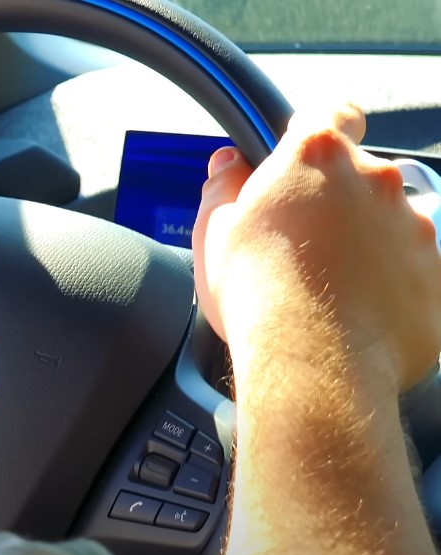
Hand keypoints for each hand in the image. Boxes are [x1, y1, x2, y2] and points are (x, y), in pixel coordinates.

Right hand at [193, 104, 440, 389]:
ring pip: (388, 227)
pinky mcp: (436, 277)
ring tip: (328, 290)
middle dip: (336, 204)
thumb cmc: (259, 294)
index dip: (320, 130)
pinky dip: (388, 288)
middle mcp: (377, 180)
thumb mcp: (214, 232)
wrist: (312, 363)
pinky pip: (411, 274)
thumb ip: (224, 186)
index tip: (308, 157)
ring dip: (364, 247)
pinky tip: (353, 316)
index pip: (332, 113)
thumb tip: (229, 165)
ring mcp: (414, 228)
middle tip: (302, 246)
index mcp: (317, 157)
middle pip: (361, 177)